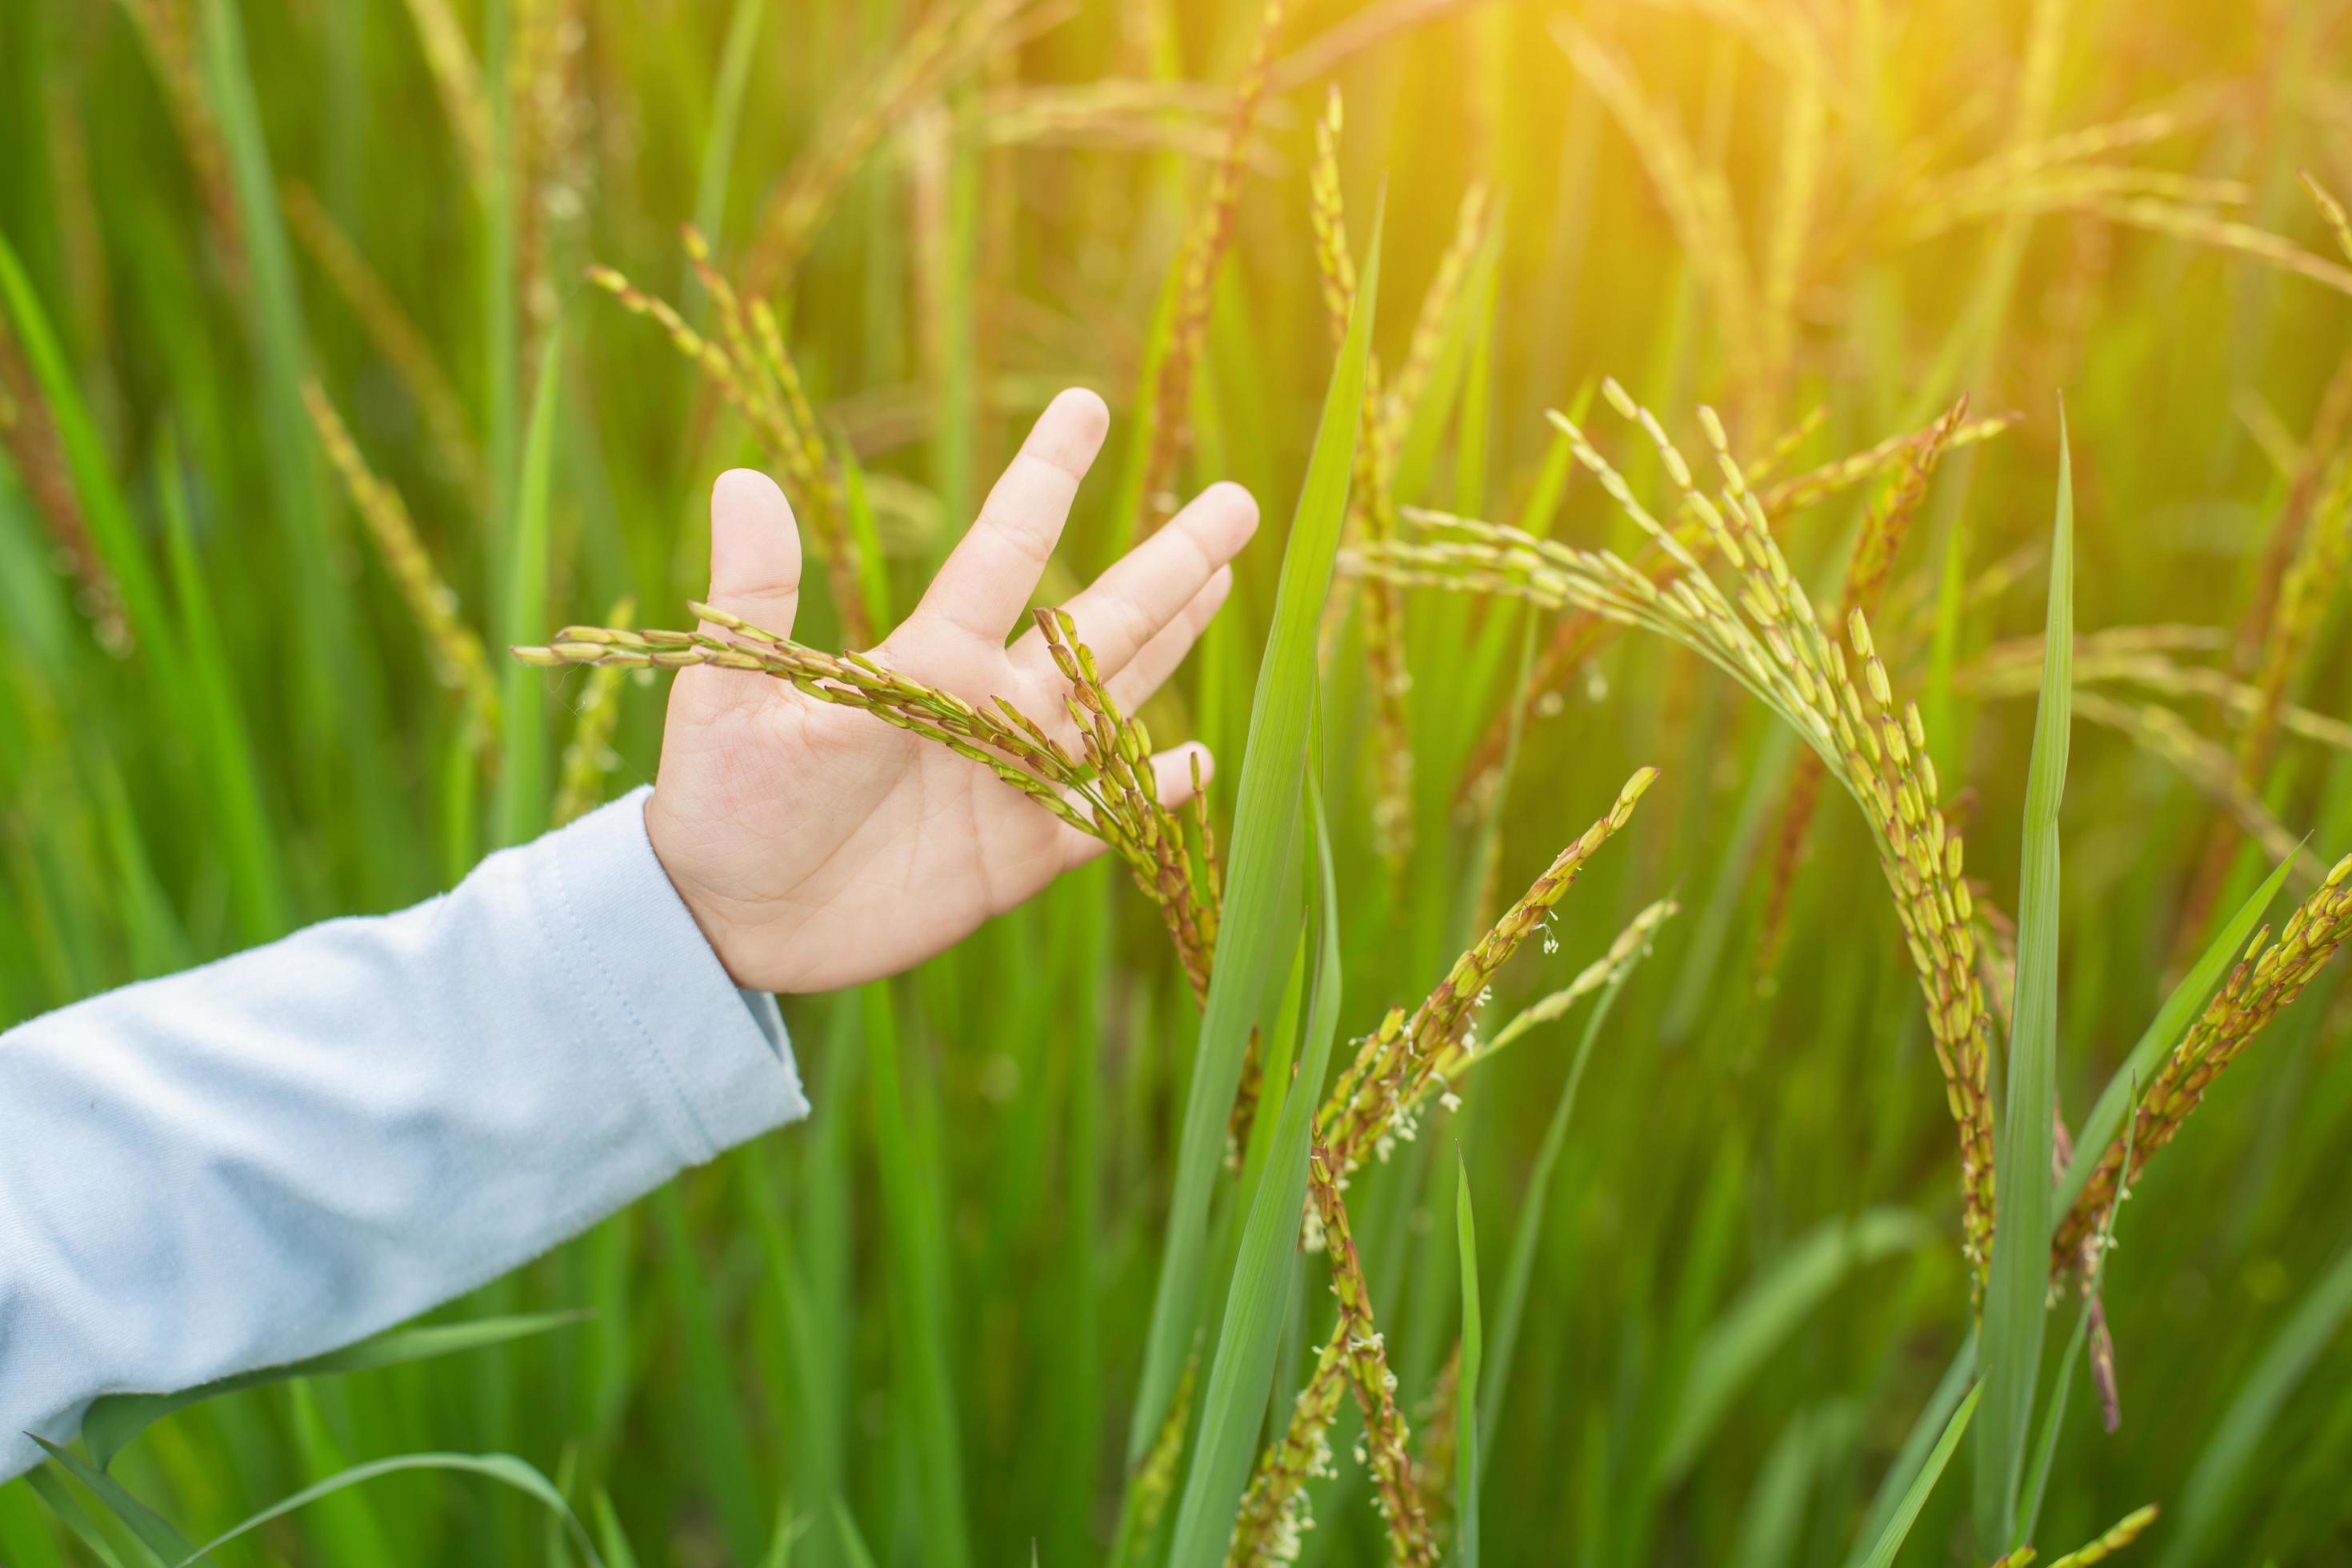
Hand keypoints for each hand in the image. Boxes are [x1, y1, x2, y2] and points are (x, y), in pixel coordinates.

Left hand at [645, 389, 1257, 992]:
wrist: (728, 915)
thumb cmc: (722, 800)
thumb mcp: (730, 698)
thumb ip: (757, 596)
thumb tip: (741, 479)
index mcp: (925, 660)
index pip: (1003, 554)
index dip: (1046, 480)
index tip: (1085, 406)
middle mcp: (984, 707)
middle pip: (1100, 623)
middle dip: (1171, 563)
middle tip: (1238, 501)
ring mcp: (1009, 779)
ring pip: (1115, 700)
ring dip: (1174, 642)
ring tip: (1228, 578)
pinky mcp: (1017, 856)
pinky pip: (1103, 817)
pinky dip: (1153, 795)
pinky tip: (1200, 763)